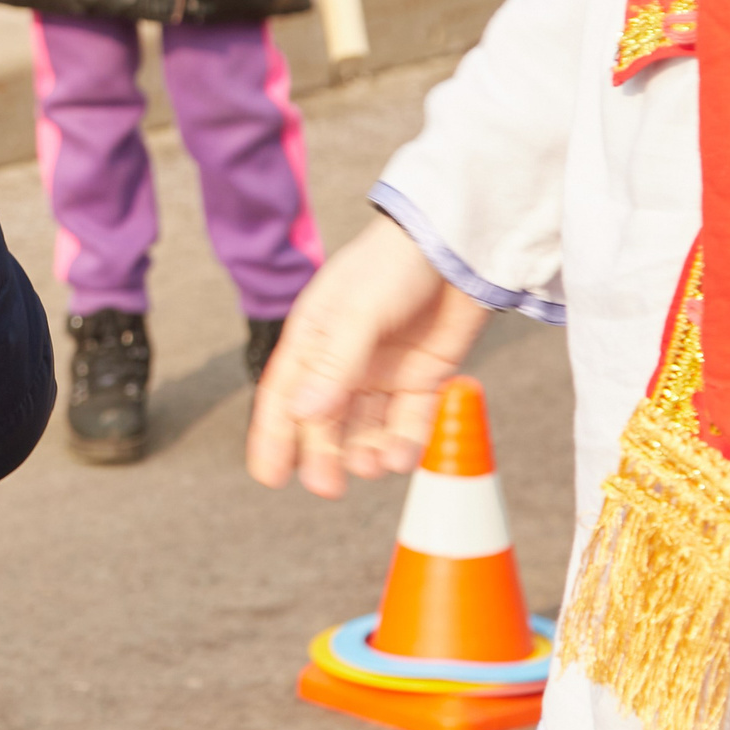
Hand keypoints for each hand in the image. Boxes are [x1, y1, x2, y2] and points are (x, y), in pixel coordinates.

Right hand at [245, 217, 489, 497]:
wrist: (460, 243)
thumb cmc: (396, 264)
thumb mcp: (359, 311)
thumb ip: (334, 364)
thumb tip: (302, 414)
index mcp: (313, 338)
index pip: (283, 394)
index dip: (272, 436)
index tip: (269, 477)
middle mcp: (343, 359)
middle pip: (324, 420)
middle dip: (323, 454)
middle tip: (328, 486)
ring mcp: (383, 370)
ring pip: (365, 426)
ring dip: (364, 452)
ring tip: (371, 466)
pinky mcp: (422, 376)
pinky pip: (407, 421)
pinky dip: (403, 442)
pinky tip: (400, 455)